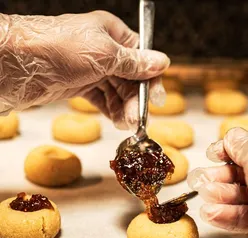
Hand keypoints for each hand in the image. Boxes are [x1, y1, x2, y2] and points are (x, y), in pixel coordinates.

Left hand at [0, 11, 169, 128]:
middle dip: (136, 99)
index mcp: (112, 34)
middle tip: (138, 117)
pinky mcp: (81, 85)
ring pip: (117, 91)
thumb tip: (162, 62)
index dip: (151, 78)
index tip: (157, 98)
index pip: (141, 57)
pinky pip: (103, 99)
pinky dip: (111, 110)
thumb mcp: (103, 54)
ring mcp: (92, 69)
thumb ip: (134, 63)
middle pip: (131, 78)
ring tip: (127, 123)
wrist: (15, 66)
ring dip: (125, 108)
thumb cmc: (57, 49)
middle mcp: (104, 51)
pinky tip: (117, 120)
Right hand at [187, 125, 247, 237]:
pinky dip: (228, 215)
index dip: (231, 149)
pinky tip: (211, 213)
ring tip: (204, 193)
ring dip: (221, 194)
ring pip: (245, 195)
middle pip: (246, 172)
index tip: (213, 153)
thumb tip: (231, 138)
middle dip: (220, 174)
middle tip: (202, 176)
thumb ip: (240, 142)